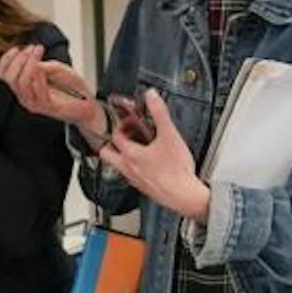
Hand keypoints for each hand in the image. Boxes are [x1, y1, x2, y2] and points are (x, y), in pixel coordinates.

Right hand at [0, 45, 101, 133]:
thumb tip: (31, 59)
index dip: (6, 59)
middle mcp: (25, 96)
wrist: (87, 105)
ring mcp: (35, 103)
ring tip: (39, 52)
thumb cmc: (71, 87)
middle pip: (9, 78)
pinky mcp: (46, 107)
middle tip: (33, 48)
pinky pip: (37, 91)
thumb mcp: (56, 68)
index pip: (4, 74)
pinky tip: (42, 66)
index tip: (18, 47)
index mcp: (24, 87)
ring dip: (29, 63)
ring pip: (21, 83)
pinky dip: (38, 76)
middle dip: (19, 59)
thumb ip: (43, 64)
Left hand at [97, 90, 208, 222]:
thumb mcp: (169, 135)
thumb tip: (151, 96)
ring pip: (119, 166)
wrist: (184, 196)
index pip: (116, 136)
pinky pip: (132, 176)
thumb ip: (159, 113)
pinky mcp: (144, 188)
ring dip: (123, 155)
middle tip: (125, 135)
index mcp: (131, 154)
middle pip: (107, 154)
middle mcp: (128, 168)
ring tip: (138, 148)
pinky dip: (135, 167)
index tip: (131, 121)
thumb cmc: (176, 171)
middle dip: (112, 143)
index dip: (122, 125)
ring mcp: (134, 180)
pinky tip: (150, 164)